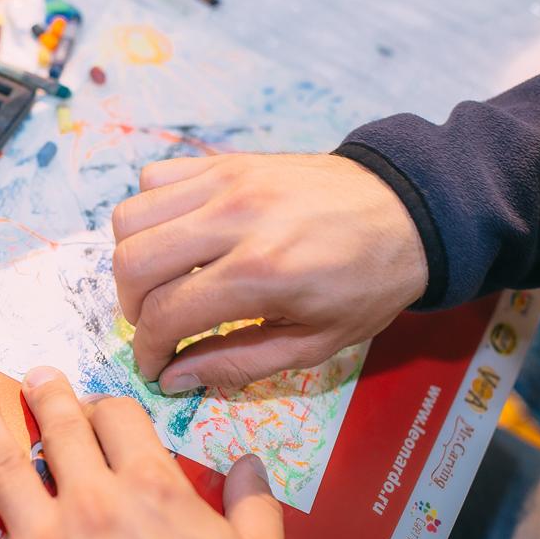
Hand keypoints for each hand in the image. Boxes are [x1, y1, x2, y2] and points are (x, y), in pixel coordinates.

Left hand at [0, 366, 290, 538]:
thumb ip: (255, 506)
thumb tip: (253, 466)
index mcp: (152, 489)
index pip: (119, 418)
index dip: (107, 405)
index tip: (98, 406)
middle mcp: (92, 503)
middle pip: (59, 425)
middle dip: (43, 393)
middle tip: (31, 377)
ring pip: (1, 462)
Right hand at [112, 153, 427, 392]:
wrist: (409, 210)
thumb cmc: (368, 284)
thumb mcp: (314, 343)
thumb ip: (235, 362)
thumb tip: (171, 377)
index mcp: (261, 273)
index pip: (165, 313)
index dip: (147, 349)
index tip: (154, 364)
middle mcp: (234, 219)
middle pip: (132, 261)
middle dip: (130, 308)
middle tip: (156, 325)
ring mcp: (226, 181)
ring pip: (131, 216)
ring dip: (134, 259)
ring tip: (163, 281)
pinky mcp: (226, 161)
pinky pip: (154, 178)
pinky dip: (151, 213)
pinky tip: (180, 237)